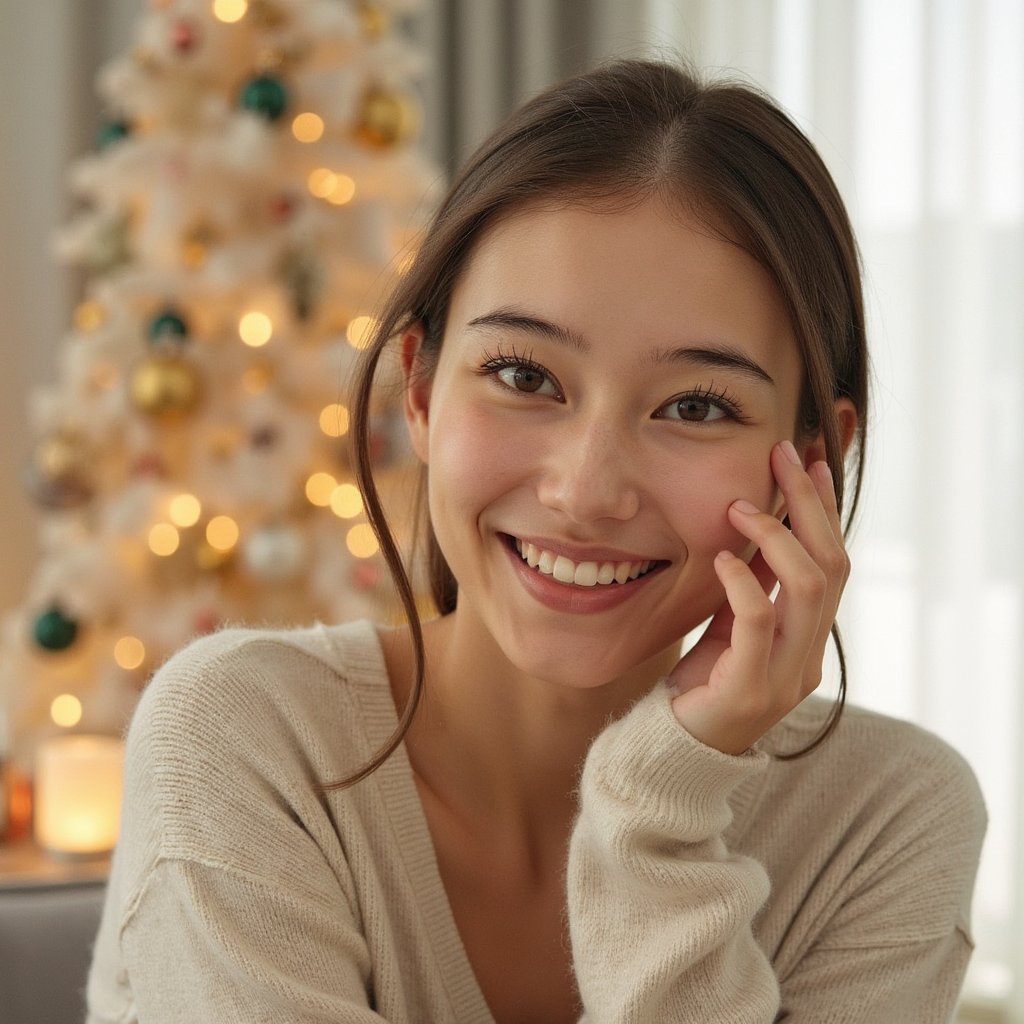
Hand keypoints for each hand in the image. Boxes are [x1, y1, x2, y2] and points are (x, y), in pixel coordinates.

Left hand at [667, 441, 849, 754]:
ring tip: (741, 507)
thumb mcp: (731, 628)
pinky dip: (744, 584)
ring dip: (777, 538)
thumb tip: (756, 527)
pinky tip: (723, 558)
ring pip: (809, 590)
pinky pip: (758, 625)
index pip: (833, 563)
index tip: (809, 461)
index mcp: (808, 638)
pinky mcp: (750, 689)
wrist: (675, 751)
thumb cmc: (702, 686)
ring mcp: (786, 675)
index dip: (825, 510)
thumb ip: (753, 587)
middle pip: (831, 567)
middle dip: (809, 505)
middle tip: (783, 458)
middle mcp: (808, 655)